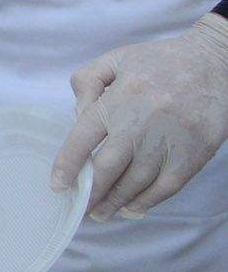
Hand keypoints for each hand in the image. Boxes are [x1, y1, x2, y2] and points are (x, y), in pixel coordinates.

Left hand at [51, 16, 227, 219]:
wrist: (215, 63)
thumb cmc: (160, 62)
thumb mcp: (115, 59)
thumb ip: (87, 82)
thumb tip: (77, 116)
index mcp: (117, 98)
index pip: (82, 138)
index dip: (67, 166)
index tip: (58, 185)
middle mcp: (141, 121)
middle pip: (108, 167)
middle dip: (91, 193)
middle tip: (79, 209)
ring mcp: (169, 139)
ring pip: (136, 181)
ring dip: (116, 201)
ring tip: (102, 213)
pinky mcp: (194, 151)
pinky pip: (167, 185)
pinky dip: (148, 200)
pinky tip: (133, 208)